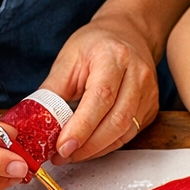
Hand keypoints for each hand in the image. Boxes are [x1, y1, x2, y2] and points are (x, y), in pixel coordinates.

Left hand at [41, 14, 160, 162]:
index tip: (62, 146)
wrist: (128, 34)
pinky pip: (130, 134)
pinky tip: (90, 147)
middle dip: (88, 145)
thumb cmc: (96, 44)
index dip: (82, 127)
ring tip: (73, 154)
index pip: (101, 97)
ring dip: (97, 149)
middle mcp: (138, 74)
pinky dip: (108, 145)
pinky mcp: (151, 107)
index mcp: (114, 57)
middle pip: (117, 119)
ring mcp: (149, 93)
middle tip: (63, 155)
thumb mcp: (68, 59)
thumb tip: (37, 122)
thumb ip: (54, 91)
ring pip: (126, 131)